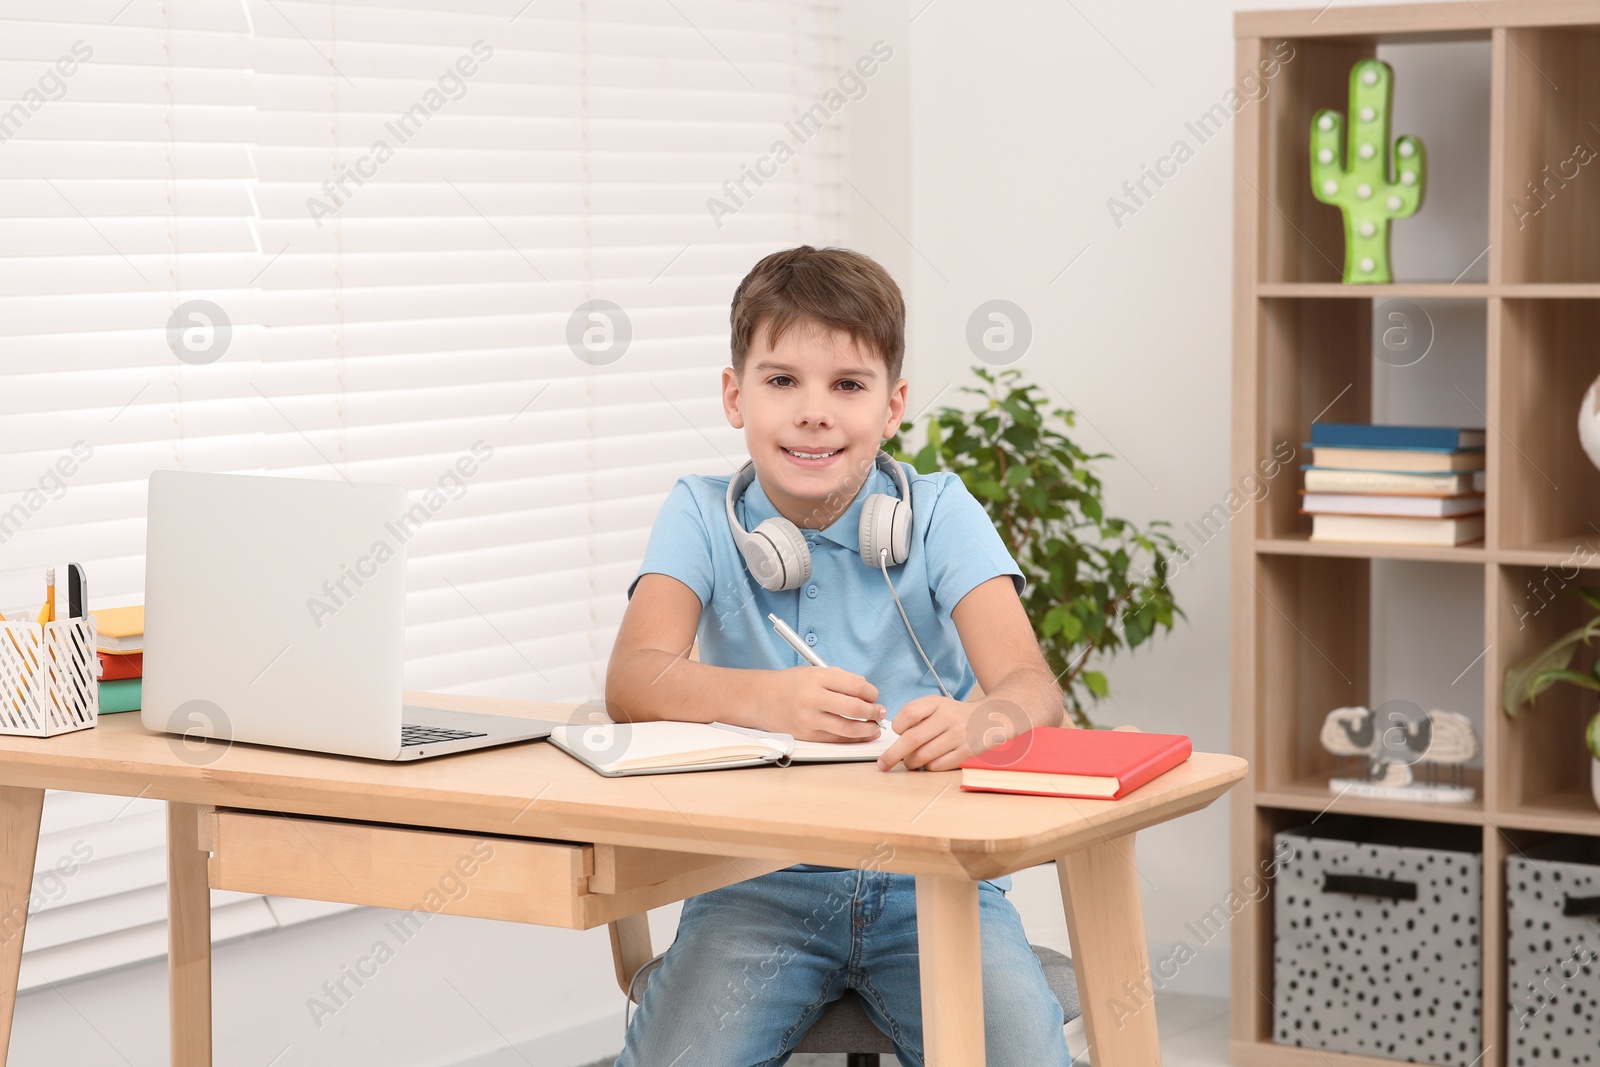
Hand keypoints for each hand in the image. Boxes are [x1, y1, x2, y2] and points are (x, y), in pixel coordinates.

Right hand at [762, 666, 884, 742]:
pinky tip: (863, 735)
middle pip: (854, 708)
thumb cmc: (790, 684)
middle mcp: (813, 698)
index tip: (874, 695)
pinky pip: (836, 739)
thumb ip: (839, 680)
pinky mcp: (807, 735)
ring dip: (868, 728)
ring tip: (875, 726)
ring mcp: (809, 719)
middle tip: (881, 712)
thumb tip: (867, 693)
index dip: (871, 692)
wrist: (760, 698)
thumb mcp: (814, 672)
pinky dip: (854, 739)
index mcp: (817, 677)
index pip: (855, 685)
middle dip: (874, 711)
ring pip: (848, 728)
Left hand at [877, 695, 1030, 771]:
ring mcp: (958, 736)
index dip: (897, 726)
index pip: (908, 713)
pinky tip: (928, 763)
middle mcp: (948, 717)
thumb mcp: (936, 705)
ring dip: (910, 763)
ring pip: (923, 756)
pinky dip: (927, 768)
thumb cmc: (955, 715)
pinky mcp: (965, 752)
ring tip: (910, 762)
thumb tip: (894, 738)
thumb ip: (915, 716)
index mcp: (937, 703)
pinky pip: (937, 766)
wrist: (991, 718)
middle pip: (912, 739)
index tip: (896, 732)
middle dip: (893, 755)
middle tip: (883, 764)